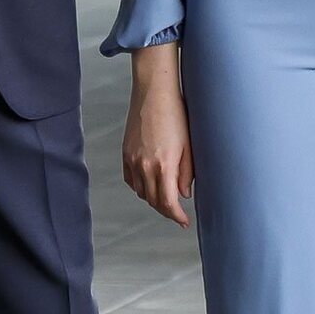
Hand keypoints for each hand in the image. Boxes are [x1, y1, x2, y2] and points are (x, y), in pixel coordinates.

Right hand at [123, 47, 193, 227]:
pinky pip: (130, 179)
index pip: (167, 203)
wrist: (154, 92)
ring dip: (153, 198)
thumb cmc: (176, 114)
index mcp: (163, 165)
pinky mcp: (125, 153)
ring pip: (141, 192)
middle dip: (166, 210)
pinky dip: (140, 186)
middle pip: (153, 201)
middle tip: (178, 211)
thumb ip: (187, 173)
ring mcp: (132, 160)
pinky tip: (150, 183)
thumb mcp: (189, 145)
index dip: (177, 216)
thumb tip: (184, 193)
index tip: (184, 222)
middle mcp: (144, 166)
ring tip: (166, 196)